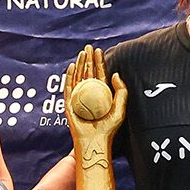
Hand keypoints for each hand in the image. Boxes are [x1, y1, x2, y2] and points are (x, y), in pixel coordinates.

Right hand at [63, 44, 126, 189]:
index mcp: (100, 95)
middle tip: (89, 47)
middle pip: (88, 73)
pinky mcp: (70, 104)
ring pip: (78, 77)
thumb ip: (121, 91)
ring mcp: (78, 99)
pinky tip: (72, 66)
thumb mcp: (120, 108)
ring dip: (80, 64)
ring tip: (82, 53)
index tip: (99, 50)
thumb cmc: (109, 129)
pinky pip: (68, 88)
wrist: (95, 142)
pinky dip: (69, 76)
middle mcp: (89, 95)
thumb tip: (115, 73)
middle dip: (88, 59)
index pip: (99, 75)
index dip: (99, 62)